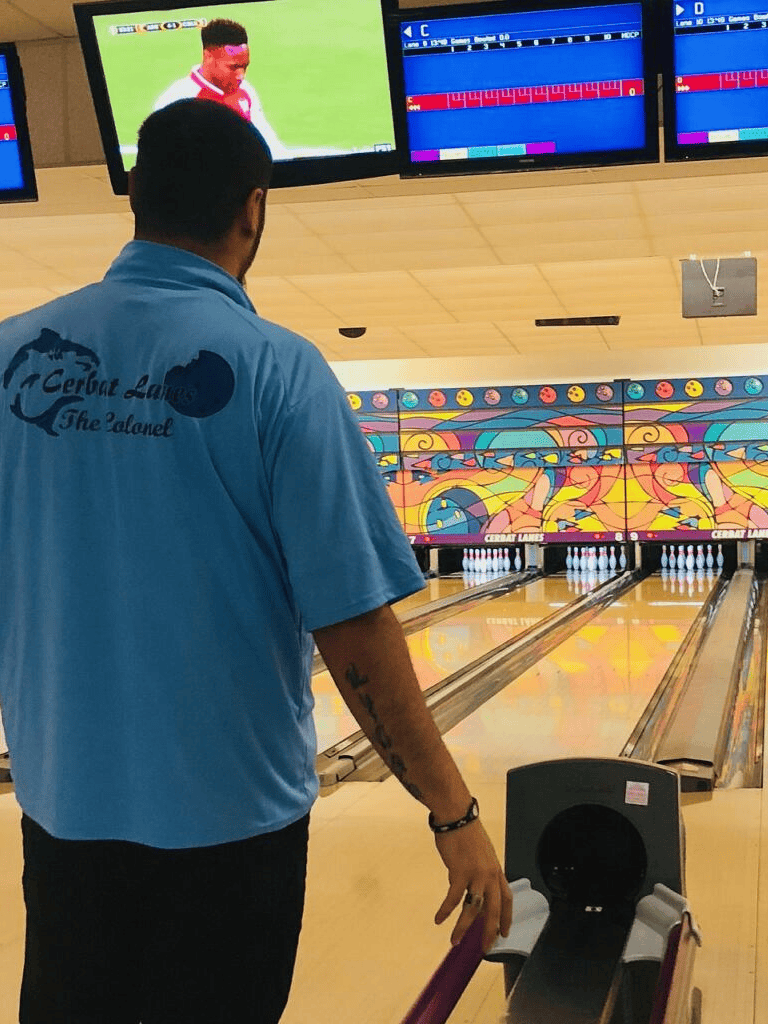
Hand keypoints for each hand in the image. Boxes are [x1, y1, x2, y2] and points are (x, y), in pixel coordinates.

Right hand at [433, 820, 512, 953]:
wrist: (457, 816)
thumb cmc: (466, 833)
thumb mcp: (482, 855)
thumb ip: (481, 874)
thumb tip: (474, 893)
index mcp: (496, 871)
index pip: (507, 900)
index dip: (506, 918)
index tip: (504, 934)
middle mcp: (490, 875)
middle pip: (494, 910)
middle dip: (489, 932)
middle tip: (485, 948)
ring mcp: (476, 875)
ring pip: (473, 909)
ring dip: (463, 928)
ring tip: (455, 941)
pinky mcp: (459, 872)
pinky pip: (454, 898)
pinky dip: (446, 911)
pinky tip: (439, 919)